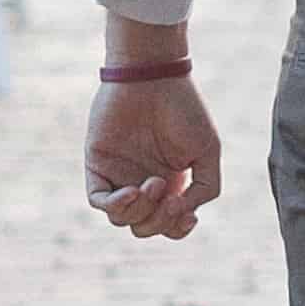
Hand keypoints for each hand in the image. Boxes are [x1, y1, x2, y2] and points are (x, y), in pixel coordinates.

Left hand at [86, 72, 220, 239]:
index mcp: (169, 181)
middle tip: (172, 198)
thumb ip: (205, 187)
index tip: (189, 216)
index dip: (177, 229)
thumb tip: (183, 213)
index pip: (168, 223)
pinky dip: (117, 205)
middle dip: (160, 222)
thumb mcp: (207, 150)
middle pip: (145, 226)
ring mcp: (119, 175)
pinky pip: (99, 201)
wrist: (153, 77)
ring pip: (123, 220)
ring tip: (154, 183)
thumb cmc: (183, 108)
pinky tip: (132, 191)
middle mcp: (142, 181)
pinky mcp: (97, 166)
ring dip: (142, 212)